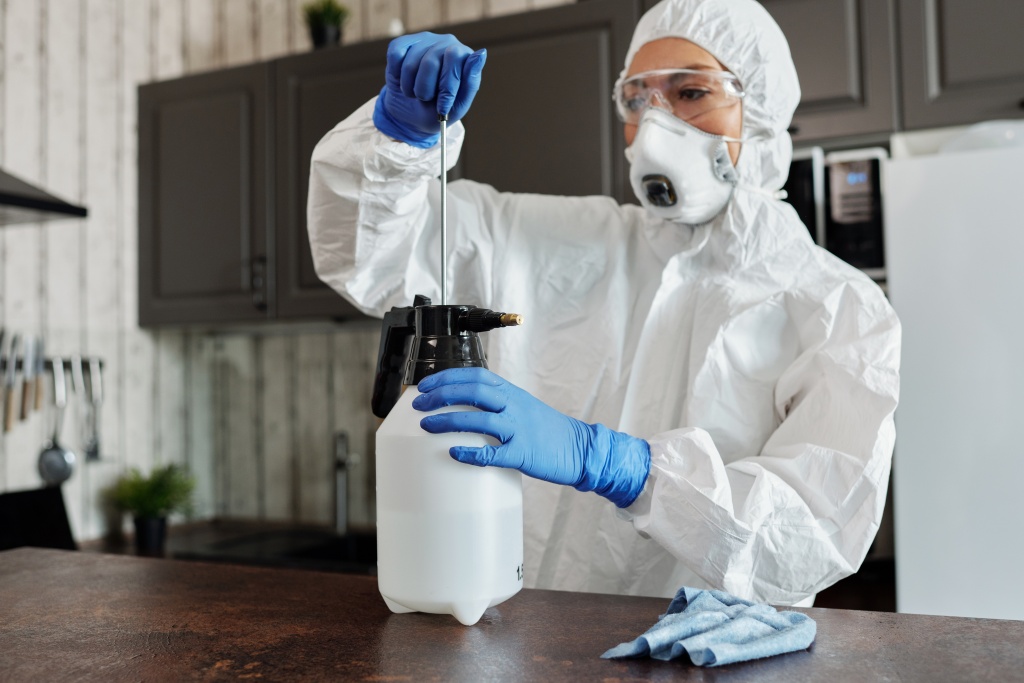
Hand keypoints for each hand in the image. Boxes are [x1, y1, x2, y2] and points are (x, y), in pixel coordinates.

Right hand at [372, 32, 486, 148]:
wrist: (411, 114)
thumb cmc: (439, 110)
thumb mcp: (457, 105)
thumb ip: (471, 81)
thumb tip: (481, 53)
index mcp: (464, 57)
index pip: (455, 61)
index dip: (446, 89)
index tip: (442, 108)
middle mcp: (446, 43)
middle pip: (430, 62)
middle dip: (425, 89)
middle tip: (425, 99)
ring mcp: (425, 40)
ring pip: (411, 64)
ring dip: (409, 88)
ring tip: (414, 93)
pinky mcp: (404, 42)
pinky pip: (396, 56)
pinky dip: (397, 75)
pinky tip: (403, 80)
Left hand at [413, 368, 650, 507]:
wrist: (580, 448)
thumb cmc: (547, 429)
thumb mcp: (522, 405)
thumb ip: (496, 400)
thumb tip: (461, 402)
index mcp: (511, 392)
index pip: (474, 375)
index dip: (446, 378)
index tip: (424, 386)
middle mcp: (514, 406)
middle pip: (473, 392)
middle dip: (441, 395)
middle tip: (419, 405)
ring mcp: (519, 429)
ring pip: (479, 419)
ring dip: (449, 421)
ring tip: (427, 425)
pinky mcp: (523, 454)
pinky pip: (493, 452)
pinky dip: (471, 452)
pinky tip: (454, 453)